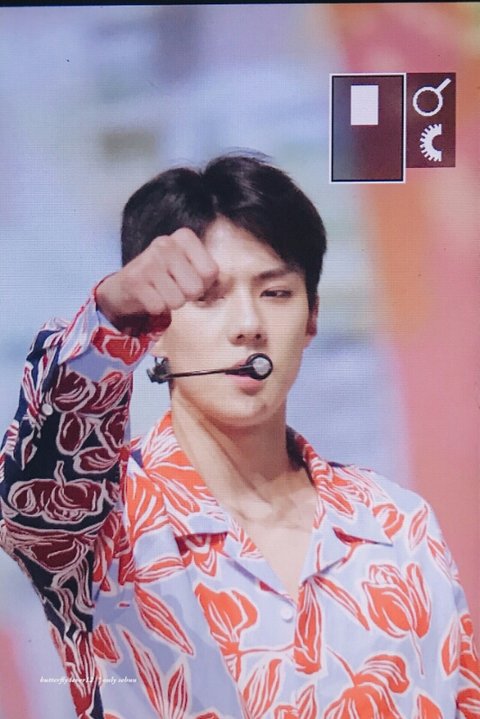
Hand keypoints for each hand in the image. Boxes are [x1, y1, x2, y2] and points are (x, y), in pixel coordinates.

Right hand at [96, 228, 217, 327]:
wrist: (128, 284)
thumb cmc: (167, 277)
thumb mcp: (190, 266)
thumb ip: (209, 273)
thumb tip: (223, 288)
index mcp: (184, 237)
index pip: (211, 272)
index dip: (203, 283)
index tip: (189, 277)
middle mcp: (166, 243)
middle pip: (195, 288)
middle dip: (186, 295)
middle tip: (173, 286)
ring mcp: (148, 260)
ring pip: (177, 301)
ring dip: (170, 302)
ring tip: (160, 291)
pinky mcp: (134, 279)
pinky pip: (158, 307)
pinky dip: (155, 307)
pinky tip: (148, 295)